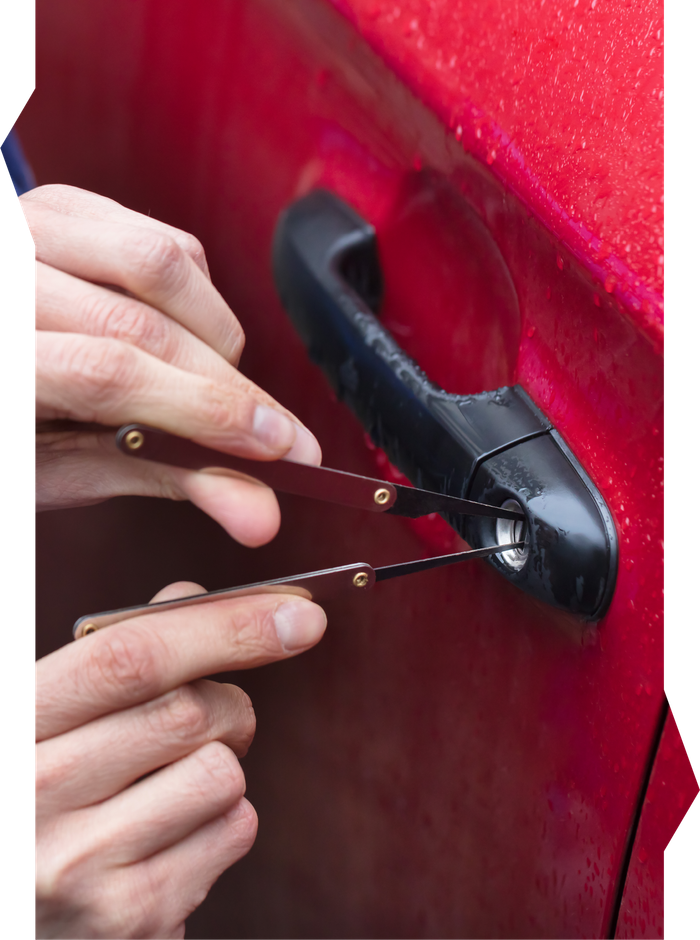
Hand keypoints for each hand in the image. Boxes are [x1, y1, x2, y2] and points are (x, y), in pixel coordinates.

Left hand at [27, 184, 320, 546]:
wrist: (4, 358)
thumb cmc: (20, 425)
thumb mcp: (68, 466)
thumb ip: (165, 474)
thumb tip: (257, 505)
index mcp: (6, 358)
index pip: (106, 372)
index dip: (202, 410)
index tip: (271, 445)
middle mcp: (10, 278)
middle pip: (144, 324)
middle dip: (227, 388)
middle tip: (275, 435)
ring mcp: (34, 227)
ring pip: (163, 264)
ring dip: (217, 335)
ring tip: (213, 384)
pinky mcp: (70, 207)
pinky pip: (167, 242)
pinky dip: (201, 298)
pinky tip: (187, 338)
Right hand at [35, 581, 326, 938]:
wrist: (29, 911)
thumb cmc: (50, 793)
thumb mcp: (60, 715)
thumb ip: (122, 654)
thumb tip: (201, 600)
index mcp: (20, 723)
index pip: (131, 657)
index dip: (224, 626)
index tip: (298, 613)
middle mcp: (36, 793)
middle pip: (189, 711)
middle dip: (227, 704)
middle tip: (217, 716)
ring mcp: (79, 864)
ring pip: (222, 772)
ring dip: (224, 765)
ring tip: (179, 784)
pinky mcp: (131, 916)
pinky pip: (234, 830)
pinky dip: (226, 821)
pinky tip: (176, 834)